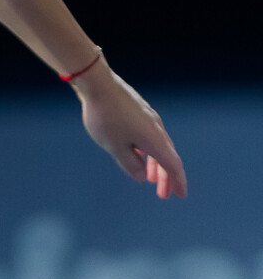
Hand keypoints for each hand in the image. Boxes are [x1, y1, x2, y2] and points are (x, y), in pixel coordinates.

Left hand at [73, 60, 186, 198]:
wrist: (98, 84)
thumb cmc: (105, 118)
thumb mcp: (114, 147)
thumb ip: (129, 164)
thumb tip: (142, 176)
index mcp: (155, 140)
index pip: (173, 165)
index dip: (177, 181)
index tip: (180, 194)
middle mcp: (157, 129)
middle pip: (167, 157)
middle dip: (166, 177)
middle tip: (163, 194)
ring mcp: (149, 118)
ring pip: (158, 146)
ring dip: (155, 164)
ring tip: (149, 179)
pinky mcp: (139, 112)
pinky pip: (149, 136)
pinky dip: (148, 151)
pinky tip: (139, 155)